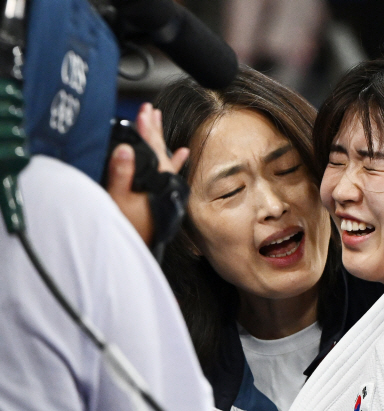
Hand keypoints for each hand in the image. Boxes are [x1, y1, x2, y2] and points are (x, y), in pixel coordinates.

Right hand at [106, 103, 188, 244]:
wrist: (136, 246)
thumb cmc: (127, 225)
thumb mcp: (118, 199)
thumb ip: (121, 174)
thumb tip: (124, 148)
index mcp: (153, 179)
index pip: (150, 149)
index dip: (146, 130)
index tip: (144, 112)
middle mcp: (162, 182)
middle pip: (158, 150)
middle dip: (153, 129)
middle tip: (150, 109)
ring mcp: (163, 188)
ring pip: (163, 158)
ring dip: (161, 139)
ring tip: (159, 120)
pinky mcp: (162, 195)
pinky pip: (171, 174)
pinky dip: (176, 162)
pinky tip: (184, 151)